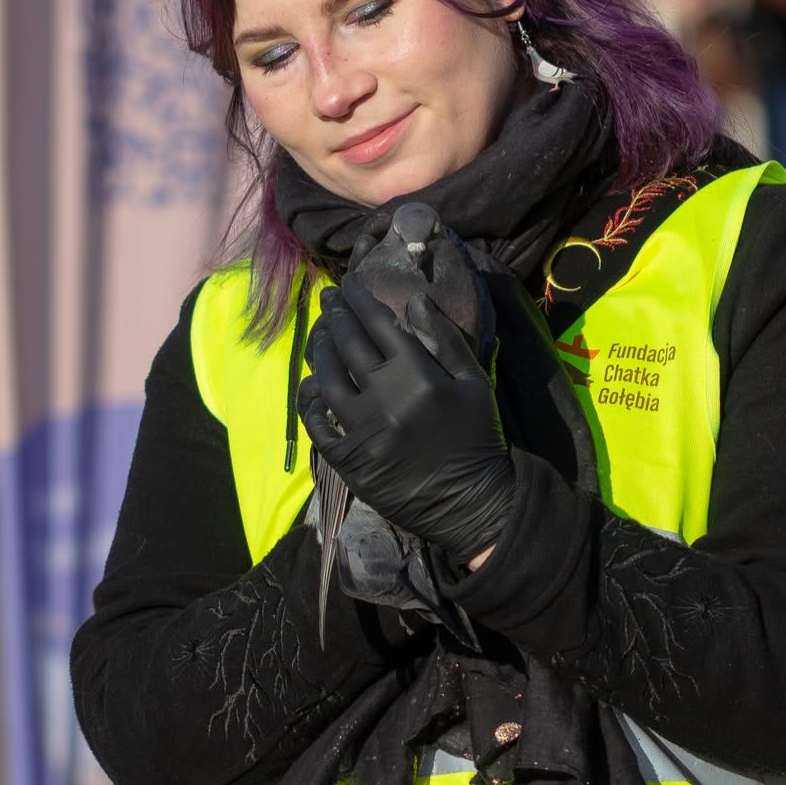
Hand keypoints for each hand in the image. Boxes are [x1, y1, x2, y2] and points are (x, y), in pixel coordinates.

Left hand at [298, 277, 516, 566]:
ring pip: (326, 378)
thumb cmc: (476, 437)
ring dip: (318, 350)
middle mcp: (383, 396)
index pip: (378, 323)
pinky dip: (309, 399)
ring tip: (318, 334)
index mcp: (416, 374)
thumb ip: (444, 338)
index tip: (348, 283)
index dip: (359, 299)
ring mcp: (360, 428)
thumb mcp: (474, 383)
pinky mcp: (347, 458)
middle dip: (335, 315)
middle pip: (347, 344)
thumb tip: (415, 299)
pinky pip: (316, 422)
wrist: (469, 501)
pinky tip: (311, 384)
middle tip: (328, 298)